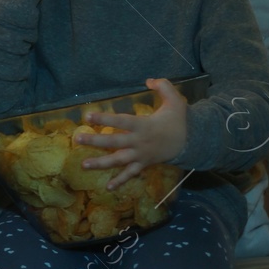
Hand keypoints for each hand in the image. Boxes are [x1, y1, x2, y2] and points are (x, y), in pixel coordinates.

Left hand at [74, 77, 188, 190]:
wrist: (190, 142)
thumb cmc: (178, 120)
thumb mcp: (175, 100)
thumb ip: (164, 86)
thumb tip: (149, 80)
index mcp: (144, 125)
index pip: (121, 121)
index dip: (105, 118)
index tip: (88, 115)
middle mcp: (139, 142)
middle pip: (115, 142)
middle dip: (95, 141)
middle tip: (78, 139)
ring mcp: (140, 155)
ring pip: (118, 160)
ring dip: (101, 163)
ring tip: (84, 165)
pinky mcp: (143, 164)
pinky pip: (131, 174)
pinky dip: (120, 181)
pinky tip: (108, 187)